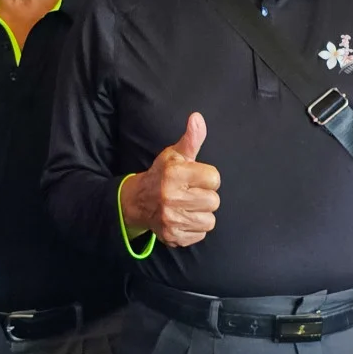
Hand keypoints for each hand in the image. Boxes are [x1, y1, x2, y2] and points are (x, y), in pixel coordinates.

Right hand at [120, 112, 220, 246]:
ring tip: (188, 206)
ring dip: (202, 213)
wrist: (138, 202)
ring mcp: (171, 219)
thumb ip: (191, 139)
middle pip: (213, 201)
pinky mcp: (173, 236)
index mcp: (174, 174)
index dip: (207, 178)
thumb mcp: (174, 154)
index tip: (195, 178)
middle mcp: (171, 197)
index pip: (214, 178)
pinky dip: (195, 228)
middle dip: (205, 196)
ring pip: (209, 220)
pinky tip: (184, 218)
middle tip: (191, 193)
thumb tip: (197, 118)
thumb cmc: (162, 175)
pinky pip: (201, 234)